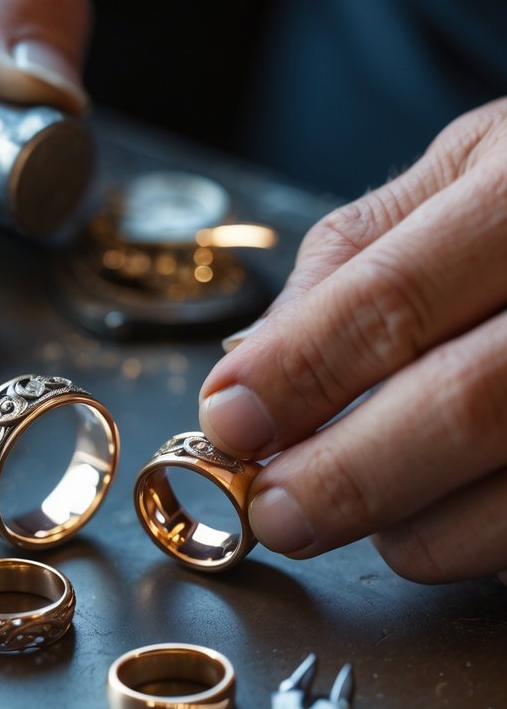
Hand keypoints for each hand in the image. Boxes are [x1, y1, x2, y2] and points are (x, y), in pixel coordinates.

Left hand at [199, 100, 506, 582]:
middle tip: (277, 511)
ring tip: (363, 501)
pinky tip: (446, 503)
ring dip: (414, 524)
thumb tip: (254, 365)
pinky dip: (479, 538)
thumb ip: (356, 257)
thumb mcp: (464, 169)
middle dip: (347, 475)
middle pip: (467, 404)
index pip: (395, 295)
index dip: (299, 369)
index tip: (230, 418)